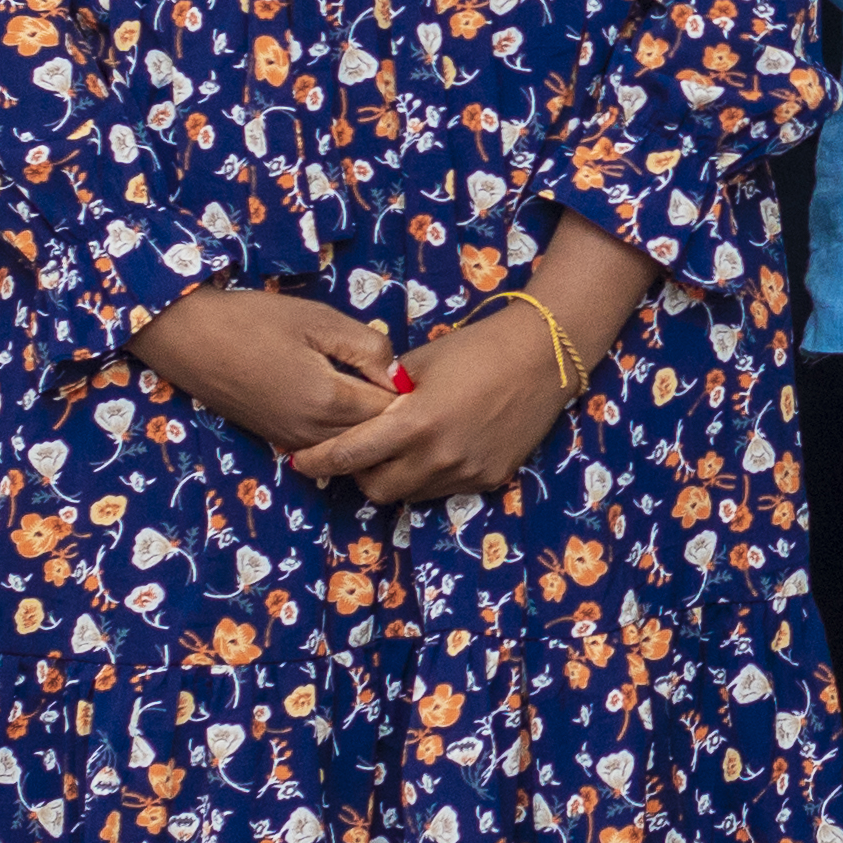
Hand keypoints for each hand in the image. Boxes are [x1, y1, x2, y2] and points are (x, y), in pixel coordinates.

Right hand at [136, 284, 401, 459]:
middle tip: (406, 386)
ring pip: (350, 448)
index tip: (416, 375)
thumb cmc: (255, 320)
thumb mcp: (319, 320)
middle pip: (375, 437)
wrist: (190, 338)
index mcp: (328, 400)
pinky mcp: (278, 442)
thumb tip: (399, 376)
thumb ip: (367, 348)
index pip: (391, 413)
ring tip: (378, 394)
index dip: (409, 395)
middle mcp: (313, 432)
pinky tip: (346, 405)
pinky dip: (344, 433)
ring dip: (369, 428)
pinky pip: (325, 447)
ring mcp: (293, 442)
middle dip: (395, 416)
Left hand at [287, 299, 594, 506]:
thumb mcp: (420, 363)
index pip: (349, 456)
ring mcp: (466, 473)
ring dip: (396, 477)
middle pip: (376, 489)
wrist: (543, 356)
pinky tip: (441, 447)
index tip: (299, 460)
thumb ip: (384, 393)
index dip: (318, 462)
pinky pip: (445, 488)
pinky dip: (431, 475)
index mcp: (415, 424)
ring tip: (403, 448)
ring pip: (410, 494)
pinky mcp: (490, 479)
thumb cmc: (476, 348)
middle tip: (361, 451)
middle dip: (360, 474)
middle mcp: (438, 458)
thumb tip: (355, 408)